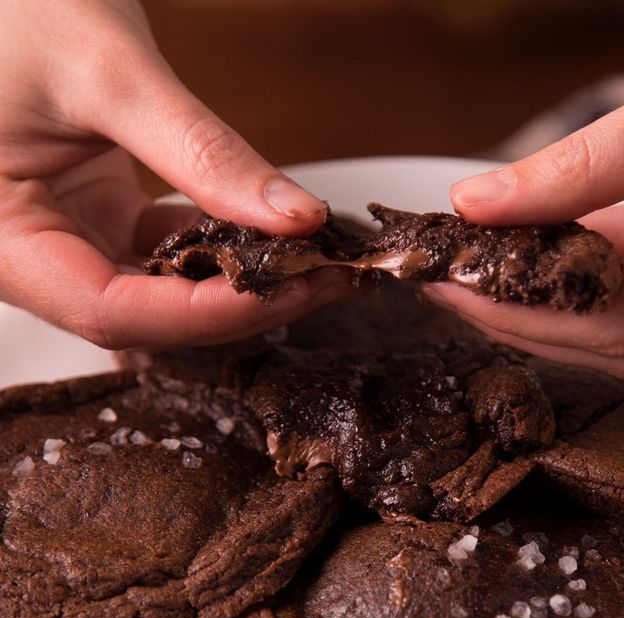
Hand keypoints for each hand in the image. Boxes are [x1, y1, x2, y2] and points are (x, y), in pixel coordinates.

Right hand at [0, 0, 354, 350]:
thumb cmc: (10, 3)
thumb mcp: (107, 73)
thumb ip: (202, 153)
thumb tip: (297, 216)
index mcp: (0, 239)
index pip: (109, 311)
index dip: (204, 312)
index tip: (289, 287)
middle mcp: (31, 255)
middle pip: (146, 315)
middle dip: (242, 303)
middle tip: (325, 277)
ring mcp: (69, 238)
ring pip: (164, 291)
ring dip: (241, 280)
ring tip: (315, 259)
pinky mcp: (100, 217)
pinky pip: (167, 252)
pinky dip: (222, 245)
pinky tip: (272, 233)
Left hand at [424, 16, 623, 379]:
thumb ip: (593, 160)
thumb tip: (480, 201)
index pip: (620, 329)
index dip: (523, 314)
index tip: (451, 287)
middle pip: (619, 342)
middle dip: (525, 313)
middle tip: (451, 281)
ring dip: (557, 286)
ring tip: (488, 254)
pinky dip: (605, 257)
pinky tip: (562, 226)